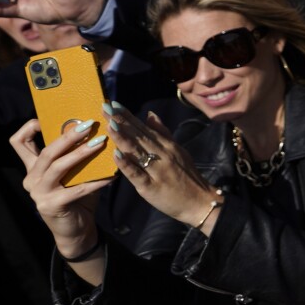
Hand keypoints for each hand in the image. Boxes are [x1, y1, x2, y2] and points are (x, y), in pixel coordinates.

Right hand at [10, 116, 109, 258]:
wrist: (76, 230)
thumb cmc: (77, 197)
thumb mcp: (72, 172)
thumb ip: (74, 154)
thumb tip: (93, 127)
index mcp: (33, 167)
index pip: (18, 142)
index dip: (29, 127)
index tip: (50, 118)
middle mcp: (31, 178)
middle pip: (46, 151)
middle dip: (67, 135)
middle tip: (89, 125)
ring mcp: (39, 193)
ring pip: (58, 166)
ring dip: (81, 153)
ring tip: (100, 143)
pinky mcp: (52, 205)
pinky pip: (77, 189)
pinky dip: (96, 181)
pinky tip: (112, 175)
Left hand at [104, 104, 222, 225]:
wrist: (200, 201)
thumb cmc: (187, 177)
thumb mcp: (178, 150)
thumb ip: (163, 133)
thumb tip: (149, 114)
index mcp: (166, 145)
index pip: (143, 127)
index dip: (127, 115)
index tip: (112, 103)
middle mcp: (162, 154)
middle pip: (138, 135)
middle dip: (120, 121)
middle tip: (104, 107)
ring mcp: (156, 170)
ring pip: (137, 152)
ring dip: (122, 137)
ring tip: (109, 124)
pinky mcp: (151, 187)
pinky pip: (137, 174)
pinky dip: (127, 164)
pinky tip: (116, 155)